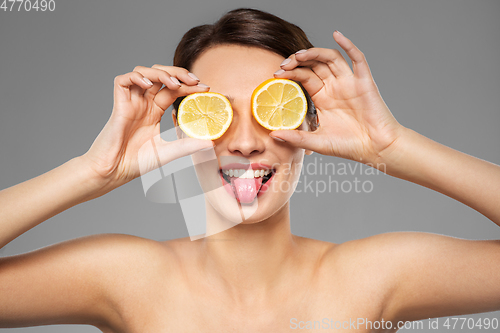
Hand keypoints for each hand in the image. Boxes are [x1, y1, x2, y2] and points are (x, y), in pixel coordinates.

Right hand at [82, 65, 212, 190]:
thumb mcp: (168, 152)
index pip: (173, 90)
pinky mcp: (118, 105)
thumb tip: (211, 143)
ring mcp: (131, 102)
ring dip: (160, 73)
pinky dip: (136, 77)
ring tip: (175, 83)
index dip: (188, 86)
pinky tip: (149, 85)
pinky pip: (122, 81)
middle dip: (178, 73)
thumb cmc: (135, 163)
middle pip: (160, 76)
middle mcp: (143, 103)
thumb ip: (187, 145)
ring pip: (143, 73)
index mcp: (155, 112)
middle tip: (195, 80)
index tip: (206, 88)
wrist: (113, 172)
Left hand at [271, 31, 403, 164]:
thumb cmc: (348, 146)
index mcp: (323, 98)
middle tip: (284, 65)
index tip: (276, 74)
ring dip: (315, 52)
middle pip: (314, 64)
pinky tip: (337, 35)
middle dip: (298, 61)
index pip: (304, 76)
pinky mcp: (365, 82)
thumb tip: (273, 136)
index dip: (290, 73)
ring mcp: (349, 83)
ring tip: (299, 55)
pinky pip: (358, 59)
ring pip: (331, 58)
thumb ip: (296, 138)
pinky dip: (348, 45)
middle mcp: (335, 87)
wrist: (375, 150)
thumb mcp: (317, 142)